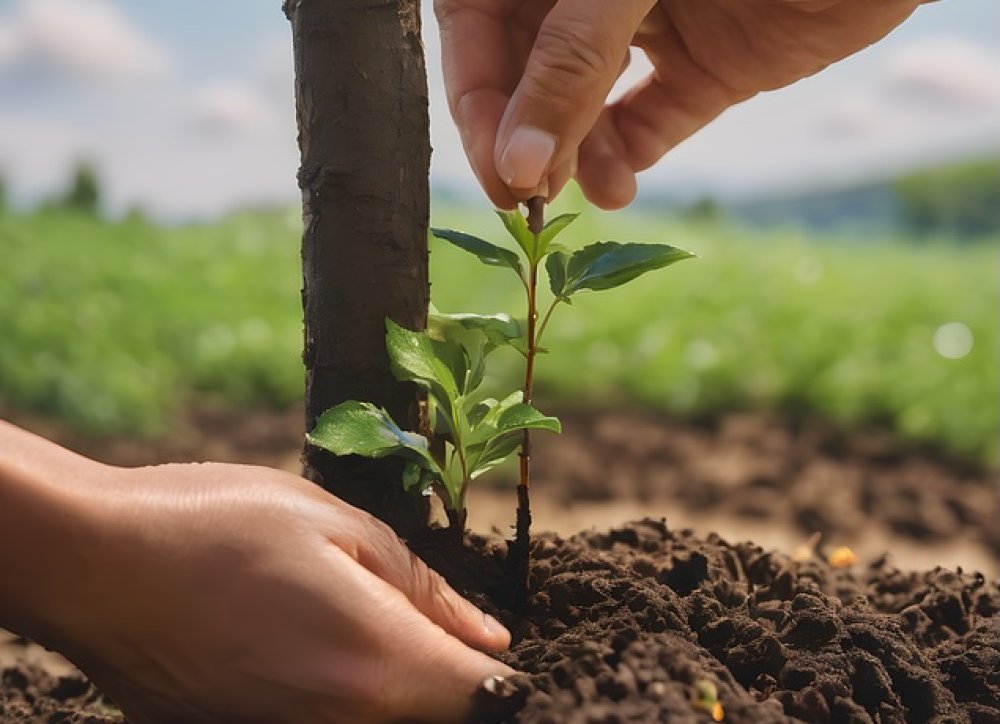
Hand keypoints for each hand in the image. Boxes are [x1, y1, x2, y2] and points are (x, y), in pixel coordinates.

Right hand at [0, 428, 510, 723]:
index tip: (476, 634)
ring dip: (387, 680)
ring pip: (381, 721)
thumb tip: (489, 637)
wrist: (91, 565)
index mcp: (375, 661)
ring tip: (331, 616)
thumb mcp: (332, 523)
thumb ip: (421, 588)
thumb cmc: (213, 524)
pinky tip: (296, 642)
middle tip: (392, 608)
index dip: (490, 664)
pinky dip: (337, 694)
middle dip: (439, 670)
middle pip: (434, 714)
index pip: (482, 694)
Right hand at [437, 0, 923, 208]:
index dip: (476, 97)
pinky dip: (630, 158)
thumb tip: (517, 163)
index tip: (495, 168)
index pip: (478, 25)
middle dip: (527, 137)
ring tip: (583, 193)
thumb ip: (570, 61)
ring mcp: (650, 29)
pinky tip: (620, 188)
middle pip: (527, 73)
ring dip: (575, 155)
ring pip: (584, 105)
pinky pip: (650, 120)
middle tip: (529, 198)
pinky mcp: (706, 67)